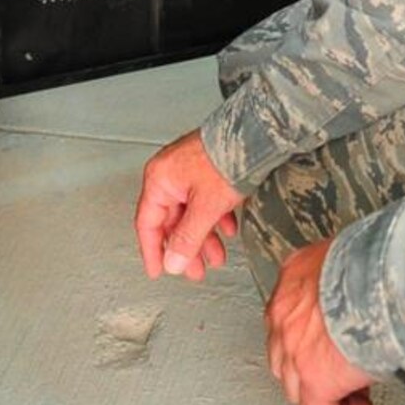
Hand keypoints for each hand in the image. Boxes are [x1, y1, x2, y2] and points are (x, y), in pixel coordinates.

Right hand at [135, 130, 243, 282]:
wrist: (256, 134)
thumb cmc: (227, 158)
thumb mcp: (205, 207)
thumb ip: (187, 238)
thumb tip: (173, 262)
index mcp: (160, 179)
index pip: (148, 223)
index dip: (153, 251)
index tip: (159, 271)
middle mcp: (171, 173)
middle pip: (172, 220)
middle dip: (186, 248)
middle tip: (195, 270)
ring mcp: (190, 170)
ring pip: (191, 212)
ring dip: (204, 237)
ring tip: (217, 257)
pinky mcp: (208, 168)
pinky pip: (206, 200)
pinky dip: (215, 218)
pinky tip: (228, 230)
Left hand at [265, 240, 375, 404]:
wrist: (387, 275)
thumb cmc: (381, 259)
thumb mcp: (357, 253)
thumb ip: (350, 273)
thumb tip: (372, 289)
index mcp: (295, 273)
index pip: (289, 313)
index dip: (310, 334)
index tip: (332, 341)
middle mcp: (285, 309)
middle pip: (284, 351)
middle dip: (309, 364)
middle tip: (341, 367)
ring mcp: (292, 345)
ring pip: (295, 384)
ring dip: (323, 390)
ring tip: (354, 390)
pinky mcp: (313, 375)